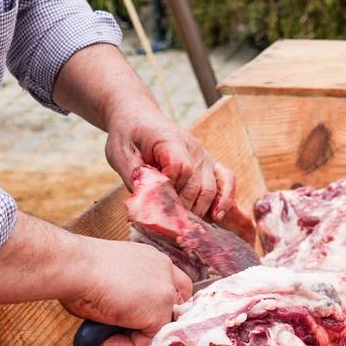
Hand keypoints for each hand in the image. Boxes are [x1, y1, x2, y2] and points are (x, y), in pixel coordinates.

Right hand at [59, 238, 193, 345]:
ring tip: (105, 334)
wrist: (75, 266)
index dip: (154, 304)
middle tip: (124, 331)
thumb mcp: (109, 279)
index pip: (169, 284)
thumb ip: (125, 294)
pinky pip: (145, 341)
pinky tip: (104, 337)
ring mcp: (165, 291)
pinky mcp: (159, 312)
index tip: (130, 317)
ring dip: (134, 335)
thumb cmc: (78, 270)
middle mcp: (164, 269)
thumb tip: (118, 315)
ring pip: (158, 326)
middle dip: (155, 320)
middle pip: (176, 304)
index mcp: (152, 259)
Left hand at [104, 103, 237, 226]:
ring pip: (210, 189)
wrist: (138, 117)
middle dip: (182, 209)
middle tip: (166, 228)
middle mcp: (193, 148)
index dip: (170, 190)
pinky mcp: (209, 163)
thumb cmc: (128, 135)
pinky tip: (216, 216)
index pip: (180, 169)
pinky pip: (226, 180)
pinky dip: (225, 199)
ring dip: (198, 211)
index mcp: (169, 140)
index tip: (155, 203)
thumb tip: (146, 201)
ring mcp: (204, 156)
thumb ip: (134, 176)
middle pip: (196, 185)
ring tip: (184, 227)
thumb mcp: (120, 153)